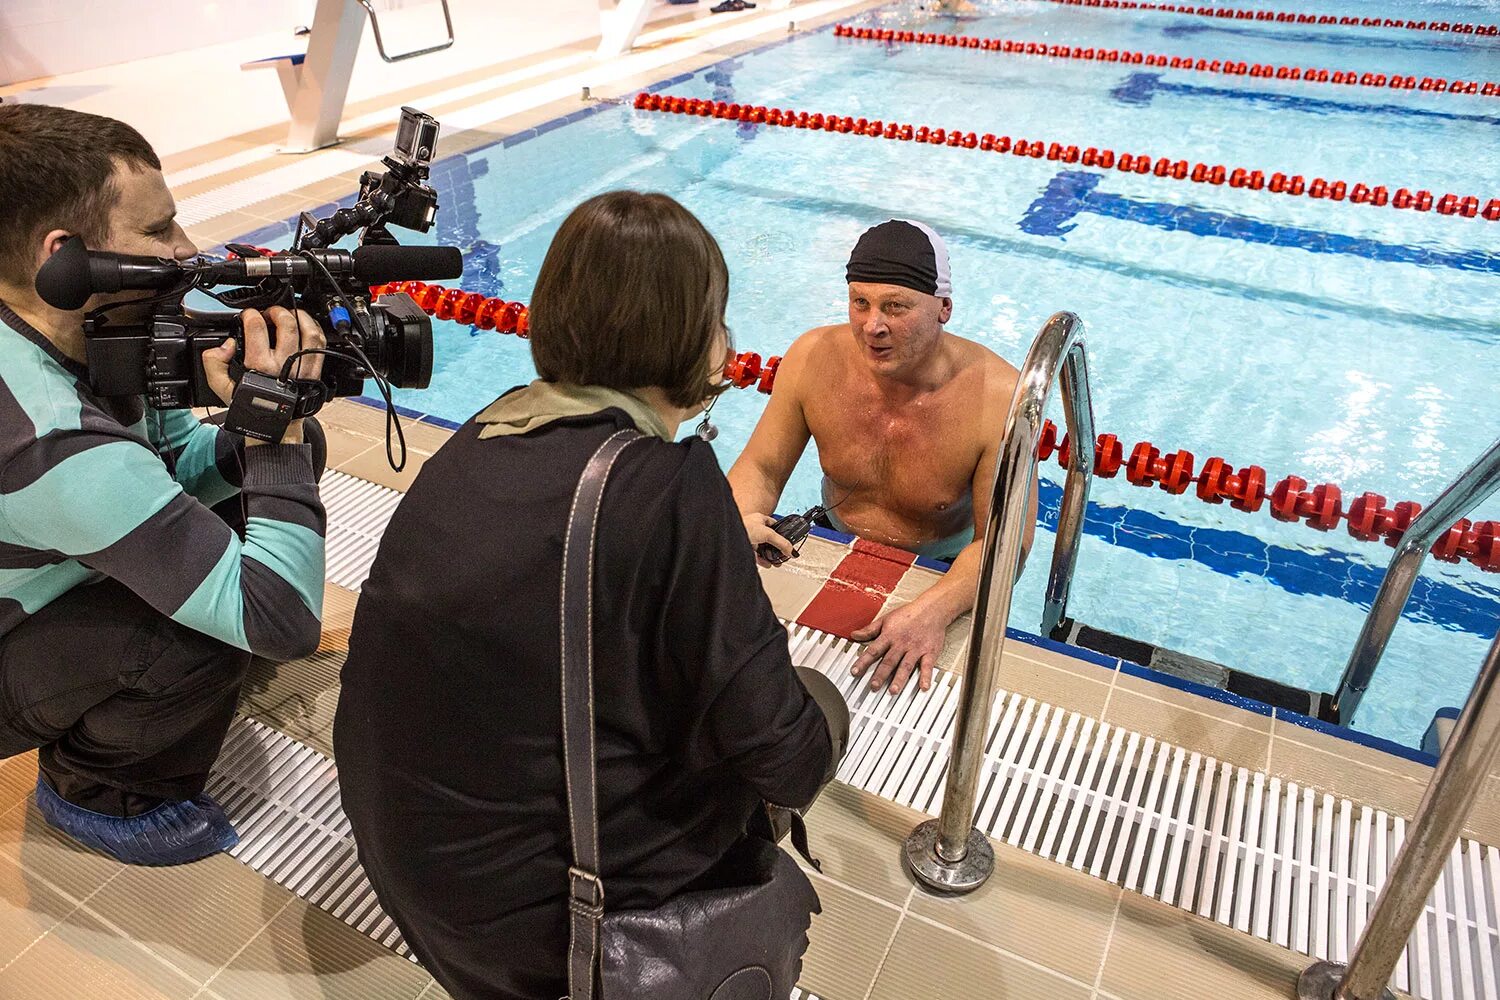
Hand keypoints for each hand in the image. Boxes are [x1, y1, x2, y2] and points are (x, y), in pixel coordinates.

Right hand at [202, 307, 327, 407]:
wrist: (274, 426)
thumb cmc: (250, 405)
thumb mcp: (221, 387)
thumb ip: (213, 363)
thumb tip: (226, 343)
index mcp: (260, 366)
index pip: (257, 328)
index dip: (251, 315)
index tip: (248, 315)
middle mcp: (284, 365)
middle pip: (287, 325)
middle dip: (277, 311)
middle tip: (269, 313)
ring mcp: (303, 368)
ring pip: (309, 333)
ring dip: (300, 317)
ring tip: (289, 314)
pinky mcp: (315, 372)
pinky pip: (320, 345)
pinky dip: (314, 330)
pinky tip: (304, 326)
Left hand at [743, 513, 795, 567]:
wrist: (729, 537)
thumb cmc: (744, 528)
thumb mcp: (768, 534)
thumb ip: (782, 543)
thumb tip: (792, 551)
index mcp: (760, 519)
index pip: (775, 526)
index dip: (782, 534)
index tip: (787, 543)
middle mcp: (754, 528)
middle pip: (769, 539)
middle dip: (776, 549)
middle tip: (782, 555)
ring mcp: (749, 538)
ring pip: (762, 548)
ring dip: (770, 556)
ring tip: (776, 562)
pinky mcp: (744, 548)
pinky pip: (756, 555)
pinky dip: (762, 560)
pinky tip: (767, 564)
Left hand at [850, 602, 947, 694]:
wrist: (932, 609)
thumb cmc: (908, 614)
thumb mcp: (885, 619)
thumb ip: (869, 630)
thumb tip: (854, 635)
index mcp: (889, 636)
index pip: (873, 650)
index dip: (863, 662)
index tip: (855, 672)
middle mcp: (901, 643)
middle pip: (889, 661)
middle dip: (881, 675)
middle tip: (874, 686)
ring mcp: (916, 648)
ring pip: (906, 665)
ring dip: (900, 679)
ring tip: (894, 691)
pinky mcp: (929, 652)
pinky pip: (927, 665)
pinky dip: (926, 677)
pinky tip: (923, 687)